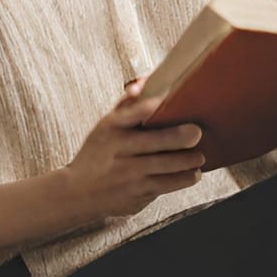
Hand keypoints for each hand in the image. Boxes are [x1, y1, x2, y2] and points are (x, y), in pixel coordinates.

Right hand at [58, 78, 205, 221]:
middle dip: (177, 137)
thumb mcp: (104, 128)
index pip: (128, 113)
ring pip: (164, 167)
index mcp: (109, 129)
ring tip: (199, 156)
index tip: (164, 99)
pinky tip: (193, 174)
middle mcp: (118, 151)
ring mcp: (127, 175)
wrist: (78, 192)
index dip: (146, 106)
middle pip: (152, 142)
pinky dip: (183, 179)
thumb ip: (127, 107)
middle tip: (196, 132)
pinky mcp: (136, 194)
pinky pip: (165, 186)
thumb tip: (145, 82)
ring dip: (187, 162)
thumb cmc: (97, 154)